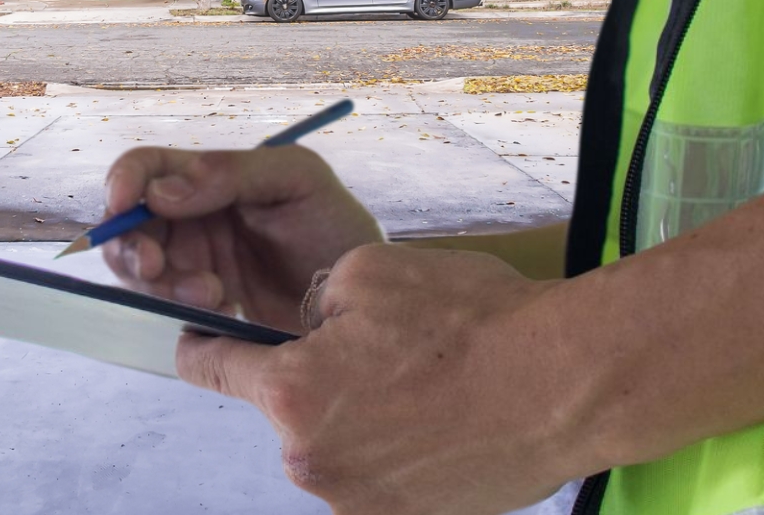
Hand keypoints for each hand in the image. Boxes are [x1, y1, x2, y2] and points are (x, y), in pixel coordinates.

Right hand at [102, 144, 382, 330]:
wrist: (366, 298)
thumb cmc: (336, 225)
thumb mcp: (296, 179)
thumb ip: (231, 173)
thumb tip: (159, 191)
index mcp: (209, 178)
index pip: (147, 169)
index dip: (123, 182)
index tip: (122, 205)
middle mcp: (193, 218)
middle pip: (130, 225)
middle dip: (133, 246)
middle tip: (157, 267)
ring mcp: (195, 264)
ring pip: (143, 271)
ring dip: (163, 283)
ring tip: (215, 294)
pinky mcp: (203, 307)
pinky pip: (166, 308)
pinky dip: (182, 310)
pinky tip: (225, 311)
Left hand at [177, 244, 586, 514]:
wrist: (565, 384)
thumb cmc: (474, 324)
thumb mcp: (372, 271)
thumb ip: (314, 300)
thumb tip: (309, 326)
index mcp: (291, 393)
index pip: (211, 369)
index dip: (202, 344)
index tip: (197, 338)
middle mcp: (311, 460)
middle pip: (286, 408)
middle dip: (316, 376)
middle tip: (382, 346)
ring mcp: (358, 501)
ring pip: (334, 441)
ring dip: (361, 413)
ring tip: (426, 382)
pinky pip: (377, 472)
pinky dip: (398, 445)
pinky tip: (444, 416)